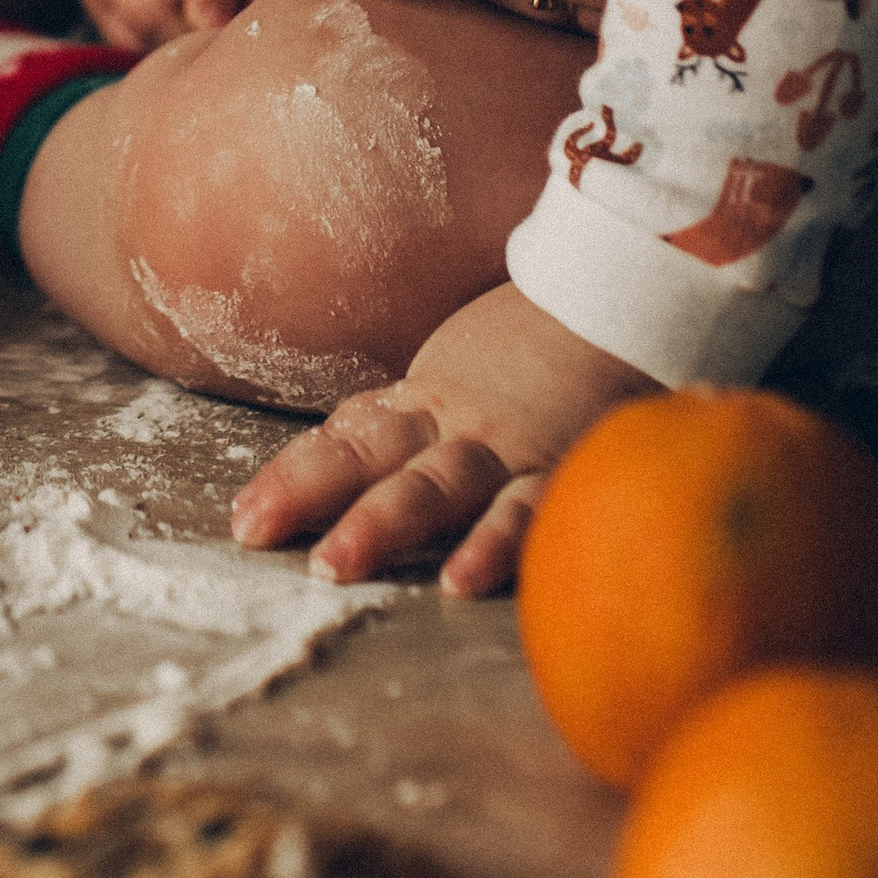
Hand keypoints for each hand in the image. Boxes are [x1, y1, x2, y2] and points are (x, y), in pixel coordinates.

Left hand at [228, 283, 655, 593]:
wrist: (633, 294)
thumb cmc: (546, 343)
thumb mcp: (466, 369)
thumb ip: (419, 414)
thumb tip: (352, 449)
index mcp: (428, 398)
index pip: (349, 438)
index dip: (295, 474)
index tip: (243, 517)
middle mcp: (455, 421)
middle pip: (371, 458)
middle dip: (311, 496)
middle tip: (256, 536)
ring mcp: (508, 445)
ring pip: (435, 485)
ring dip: (384, 525)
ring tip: (335, 567)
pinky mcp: (565, 466)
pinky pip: (526, 511)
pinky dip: (493, 548)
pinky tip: (461, 582)